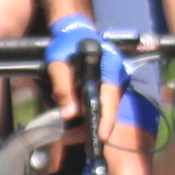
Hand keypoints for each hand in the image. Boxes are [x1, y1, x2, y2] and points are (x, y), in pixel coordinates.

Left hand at [43, 14, 120, 139]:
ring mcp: (112, 84)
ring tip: (67, 137)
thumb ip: (63, 86)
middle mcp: (116, 75)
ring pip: (103, 110)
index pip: (111, 95)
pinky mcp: (105, 90)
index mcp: (109, 65)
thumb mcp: (58, 63)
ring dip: (86, 125)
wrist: (71, 35)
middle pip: (108, 107)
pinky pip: (99, 107)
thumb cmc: (65, 45)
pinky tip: (73, 129)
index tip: (101, 137)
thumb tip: (69, 114)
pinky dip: (86, 118)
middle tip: (69, 139)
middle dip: (91, 127)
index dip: (107, 117)